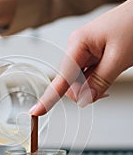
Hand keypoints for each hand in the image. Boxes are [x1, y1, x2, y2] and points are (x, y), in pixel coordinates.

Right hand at [30, 0, 132, 114]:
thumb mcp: (118, 58)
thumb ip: (100, 81)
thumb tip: (84, 99)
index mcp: (78, 43)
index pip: (62, 78)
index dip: (49, 97)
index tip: (36, 111)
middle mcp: (77, 47)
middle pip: (70, 82)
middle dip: (84, 91)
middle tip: (103, 92)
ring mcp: (84, 50)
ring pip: (80, 79)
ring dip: (92, 85)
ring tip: (112, 75)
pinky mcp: (93, 53)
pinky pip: (88, 73)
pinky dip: (97, 80)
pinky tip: (108, 74)